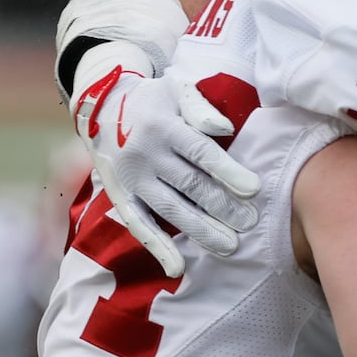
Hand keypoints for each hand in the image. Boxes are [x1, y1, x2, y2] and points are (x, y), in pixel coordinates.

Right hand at [73, 65, 260, 276]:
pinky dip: (158, 248)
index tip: (254, 189)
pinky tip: (177, 268)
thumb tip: (225, 129)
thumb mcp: (175, 89)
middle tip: (250, 223)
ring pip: (170, 210)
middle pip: (189, 186)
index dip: (228, 171)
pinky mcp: (120, 198)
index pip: (200, 153)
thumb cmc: (153, 100)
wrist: (102, 108)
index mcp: (162, 126)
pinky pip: (140, 226)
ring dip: (201, 230)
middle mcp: (144, 155)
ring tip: (230, 246)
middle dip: (222, 206)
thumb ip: (200, 107)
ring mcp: (131, 180)